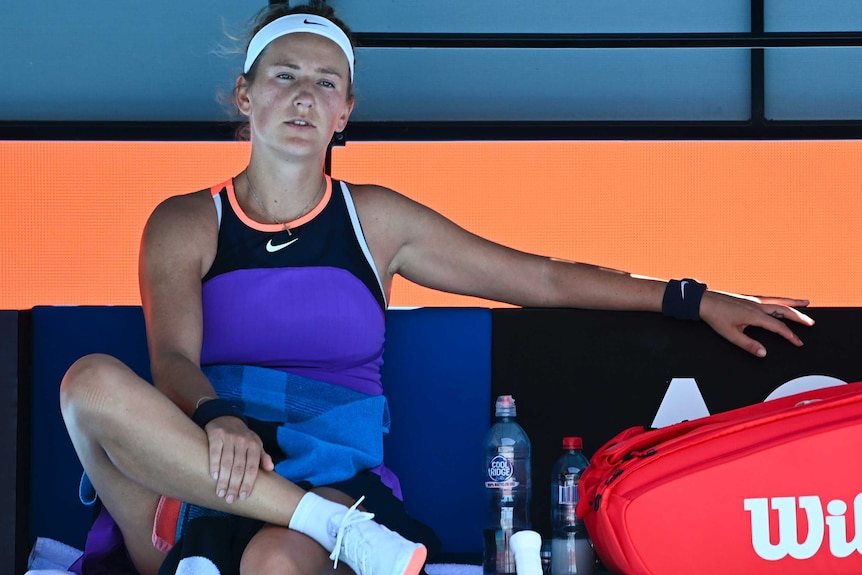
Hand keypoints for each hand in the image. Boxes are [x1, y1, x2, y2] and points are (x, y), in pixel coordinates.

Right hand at [204, 415, 273, 502]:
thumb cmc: (243, 437)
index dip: (248, 483)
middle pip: (239, 468)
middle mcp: (242, 441)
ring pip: (227, 463)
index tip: (243, 496)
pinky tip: (214, 477)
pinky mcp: (216, 435)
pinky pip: (215, 452)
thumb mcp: (256, 444)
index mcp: (254, 445)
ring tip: (220, 493)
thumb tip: (271, 469)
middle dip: (234, 485)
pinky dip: (214, 465)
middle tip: (230, 499)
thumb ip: (263, 457)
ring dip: (223, 480)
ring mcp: (229, 438)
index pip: (252, 468)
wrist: (227, 418)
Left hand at [698, 291, 813, 357]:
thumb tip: (763, 353)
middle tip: (811, 322)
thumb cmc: (715, 317)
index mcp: (755, 315)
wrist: (703, 301)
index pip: (778, 327)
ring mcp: (753, 300)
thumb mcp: (731, 335)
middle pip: (784, 310)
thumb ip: (748, 345)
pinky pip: (770, 298)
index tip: (798, 342)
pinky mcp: (749, 298)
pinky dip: (781, 299)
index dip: (790, 335)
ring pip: (779, 300)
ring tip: (806, 303)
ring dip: (793, 303)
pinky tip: (783, 300)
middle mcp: (757, 305)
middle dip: (799, 317)